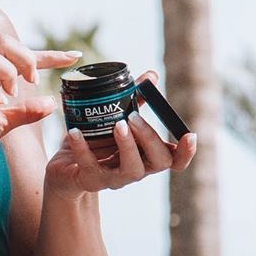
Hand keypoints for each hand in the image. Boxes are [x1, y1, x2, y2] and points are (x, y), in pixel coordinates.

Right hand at [0, 33, 82, 178]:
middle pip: (2, 41)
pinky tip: (1, 105)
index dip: (50, 54)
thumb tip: (52, 103)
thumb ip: (25, 112)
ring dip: (9, 72)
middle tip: (33, 81)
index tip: (74, 56)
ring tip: (13, 94)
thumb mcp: (2, 123)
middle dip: (25, 56)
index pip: (20, 56)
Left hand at [44, 68, 197, 199]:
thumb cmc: (97, 141)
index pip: (175, 160)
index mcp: (146, 155)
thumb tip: (151, 76)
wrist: (66, 166)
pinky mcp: (91, 180)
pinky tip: (75, 132)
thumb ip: (134, 100)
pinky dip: (82, 148)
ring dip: (127, 145)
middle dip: (150, 138)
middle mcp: (136, 169)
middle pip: (159, 162)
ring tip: (117, 124)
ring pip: (131, 170)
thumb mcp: (115, 118)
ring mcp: (115, 178)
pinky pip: (89, 166)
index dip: (186, 152)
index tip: (190, 135)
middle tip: (134, 117)